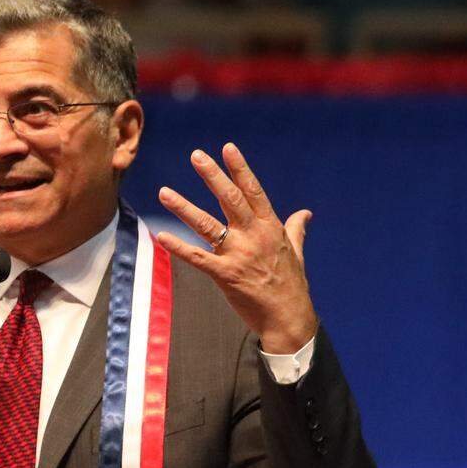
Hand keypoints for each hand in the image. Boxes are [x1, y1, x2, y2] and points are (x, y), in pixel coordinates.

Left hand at [156, 143, 316, 352]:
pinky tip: (161, 236)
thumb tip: (305, 213)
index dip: (240, 169)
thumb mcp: (296, 253)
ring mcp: (239, 255)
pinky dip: (178, 248)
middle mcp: (254, 237)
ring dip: (184, 207)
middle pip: (230, 199)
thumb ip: (295, 229)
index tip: (227, 147)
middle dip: (212, 175)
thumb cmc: (292, 286)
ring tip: (164, 192)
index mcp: (270, 228)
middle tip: (196, 155)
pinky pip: (197, 258)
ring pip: (207, 225)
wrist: (289, 320)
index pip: (253, 191)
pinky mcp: (225, 275)